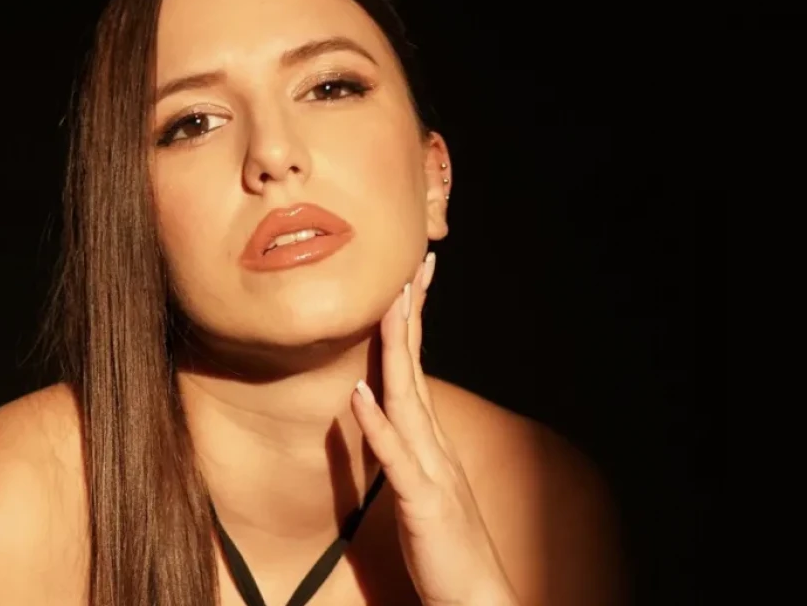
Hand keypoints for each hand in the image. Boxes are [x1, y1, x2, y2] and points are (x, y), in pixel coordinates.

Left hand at [351, 253, 519, 605]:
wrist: (477, 598)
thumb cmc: (446, 548)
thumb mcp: (419, 490)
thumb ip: (402, 451)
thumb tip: (379, 411)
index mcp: (430, 441)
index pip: (416, 370)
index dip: (411, 325)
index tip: (408, 279)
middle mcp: (434, 445)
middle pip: (415, 370)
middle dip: (411, 317)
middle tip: (411, 265)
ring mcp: (431, 471)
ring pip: (408, 400)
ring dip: (396, 352)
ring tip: (387, 307)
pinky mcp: (422, 502)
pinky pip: (396, 458)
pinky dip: (378, 425)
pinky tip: (360, 394)